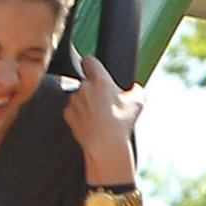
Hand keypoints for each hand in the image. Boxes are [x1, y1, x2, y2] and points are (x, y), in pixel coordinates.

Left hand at [63, 53, 143, 177]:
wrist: (105, 144)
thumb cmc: (121, 123)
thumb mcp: (138, 102)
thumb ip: (136, 89)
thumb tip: (135, 89)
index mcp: (100, 80)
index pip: (89, 61)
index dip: (91, 63)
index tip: (92, 66)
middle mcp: (84, 88)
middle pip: (86, 82)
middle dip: (92, 89)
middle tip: (104, 102)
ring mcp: (73, 101)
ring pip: (78, 96)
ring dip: (85, 102)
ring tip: (98, 115)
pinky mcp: (67, 114)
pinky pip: (72, 110)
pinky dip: (79, 114)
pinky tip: (90, 122)